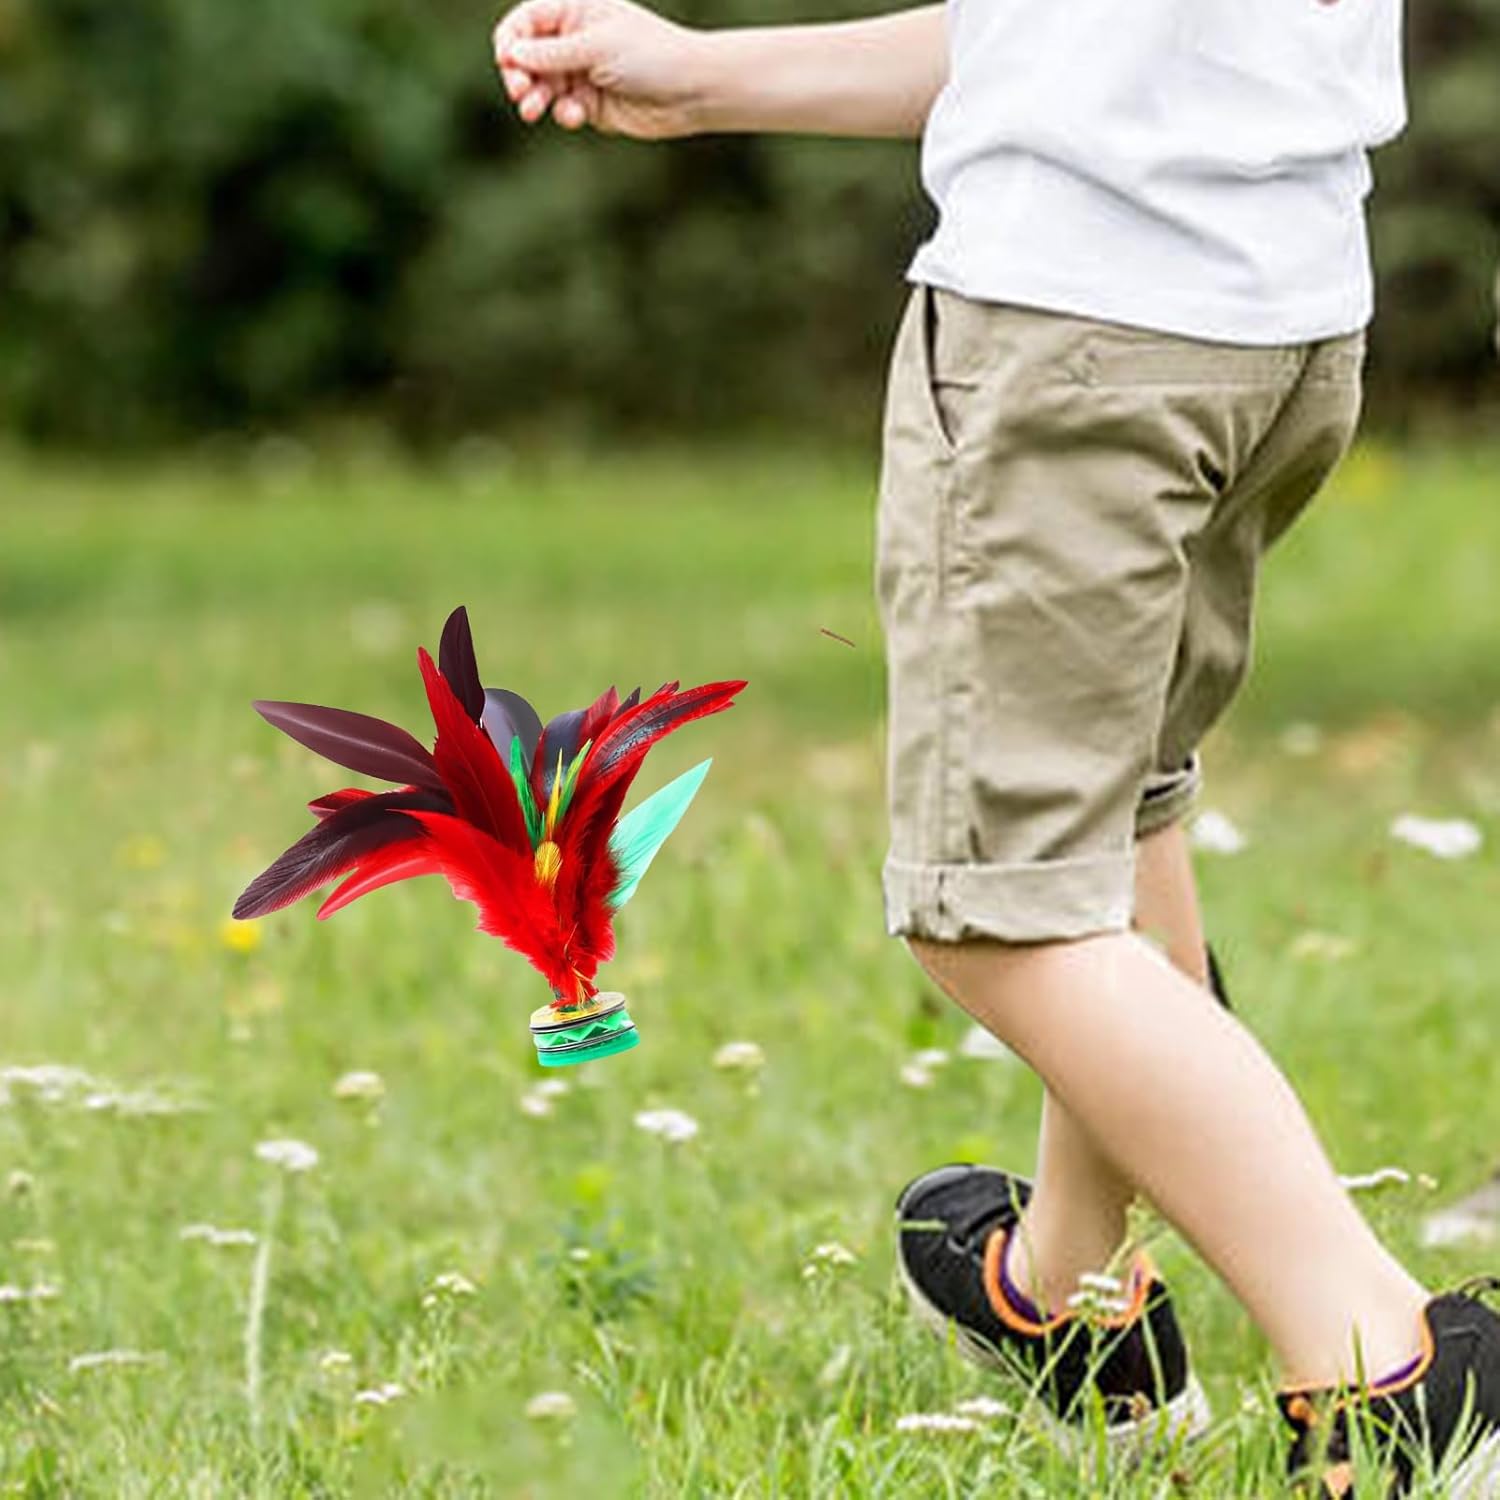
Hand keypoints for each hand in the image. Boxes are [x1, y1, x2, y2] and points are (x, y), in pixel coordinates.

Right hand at [493, 0, 709, 139]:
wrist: (690, 91)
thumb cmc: (650, 55)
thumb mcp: (596, 46)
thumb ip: (551, 52)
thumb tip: (511, 53)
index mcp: (576, 10)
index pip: (526, 21)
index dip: (510, 41)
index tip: (507, 62)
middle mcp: (575, 40)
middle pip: (527, 57)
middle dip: (519, 75)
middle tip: (520, 92)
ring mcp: (582, 72)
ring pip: (542, 87)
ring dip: (535, 99)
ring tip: (533, 111)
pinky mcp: (591, 104)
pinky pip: (564, 109)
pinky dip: (565, 114)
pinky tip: (577, 115)